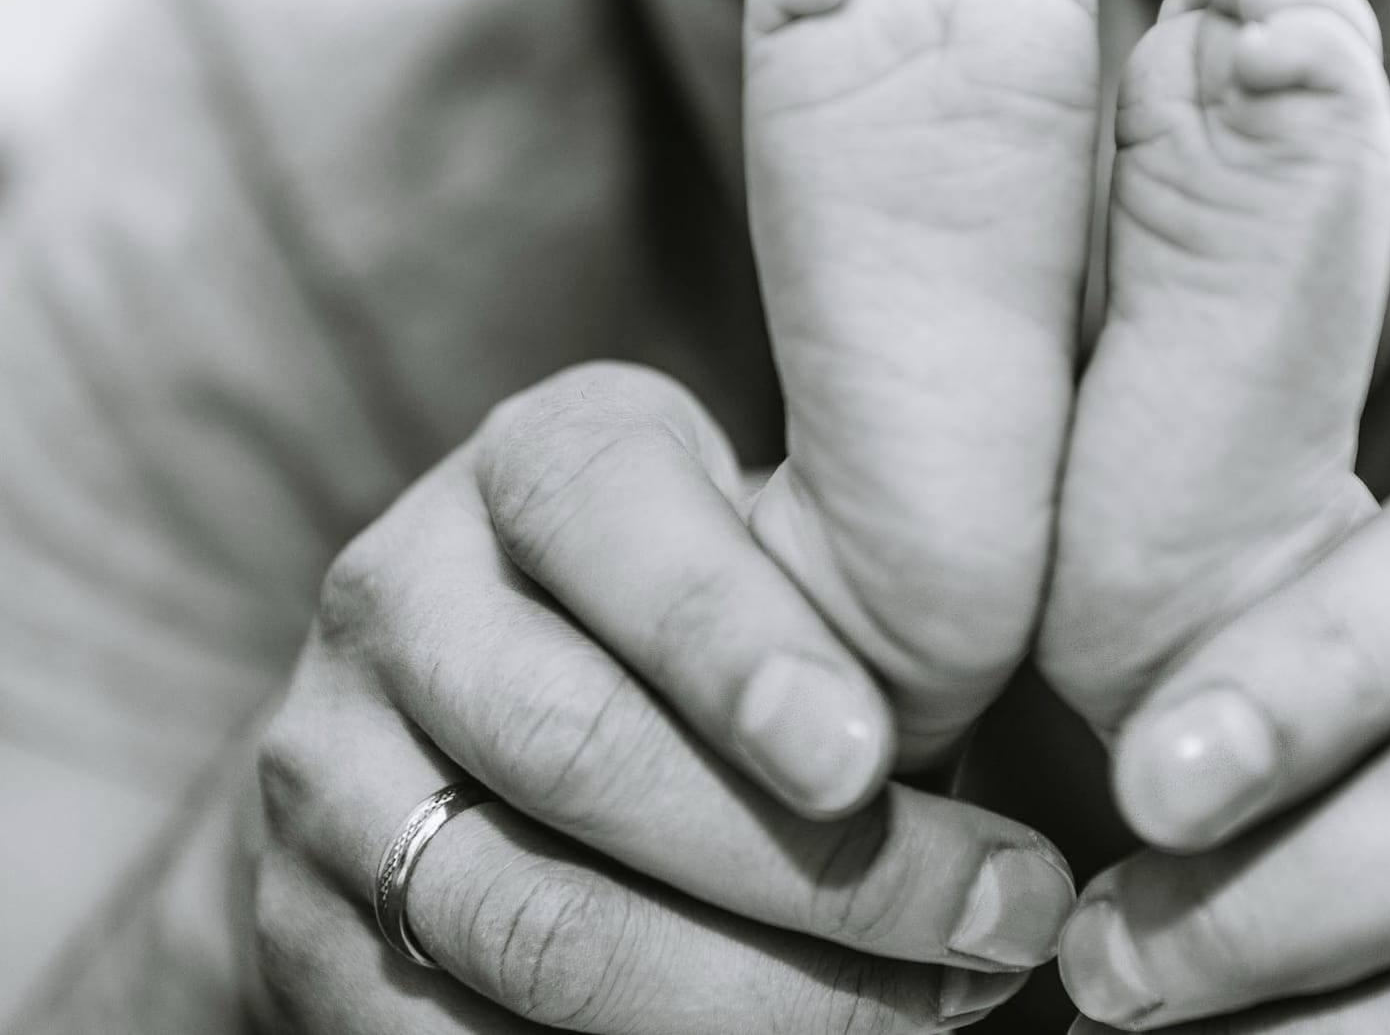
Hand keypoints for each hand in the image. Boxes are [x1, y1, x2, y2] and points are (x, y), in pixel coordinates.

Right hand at [250, 362, 1074, 1032]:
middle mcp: (404, 594)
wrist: (488, 701)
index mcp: (536, 462)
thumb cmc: (732, 615)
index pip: (611, 524)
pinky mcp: (309, 929)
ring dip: (765, 997)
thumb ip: (868, 615)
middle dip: (815, 869)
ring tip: (944, 1005)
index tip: (873, 761)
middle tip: (1002, 925)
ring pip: (534, 920)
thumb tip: (1027, 806)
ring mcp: (332, 768)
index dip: (737, 646)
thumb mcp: (783, 556)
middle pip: (581, 751)